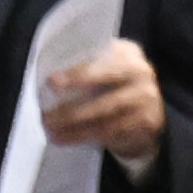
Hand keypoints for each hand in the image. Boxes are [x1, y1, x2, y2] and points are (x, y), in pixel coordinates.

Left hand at [41, 39, 163, 166]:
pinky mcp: (146, 121)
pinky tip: (64, 139)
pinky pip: (110, 131)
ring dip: (72, 125)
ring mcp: (146, 98)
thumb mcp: (103, 68)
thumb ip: (83, 67)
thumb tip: (44, 77)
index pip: (101, 60)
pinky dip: (83, 137)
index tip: (51, 82)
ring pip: (104, 114)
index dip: (76, 72)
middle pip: (103, 89)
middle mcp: (140, 72)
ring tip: (50, 130)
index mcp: (126, 54)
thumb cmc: (112, 86)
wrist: (148, 111)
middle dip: (71, 104)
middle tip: (45, 115)